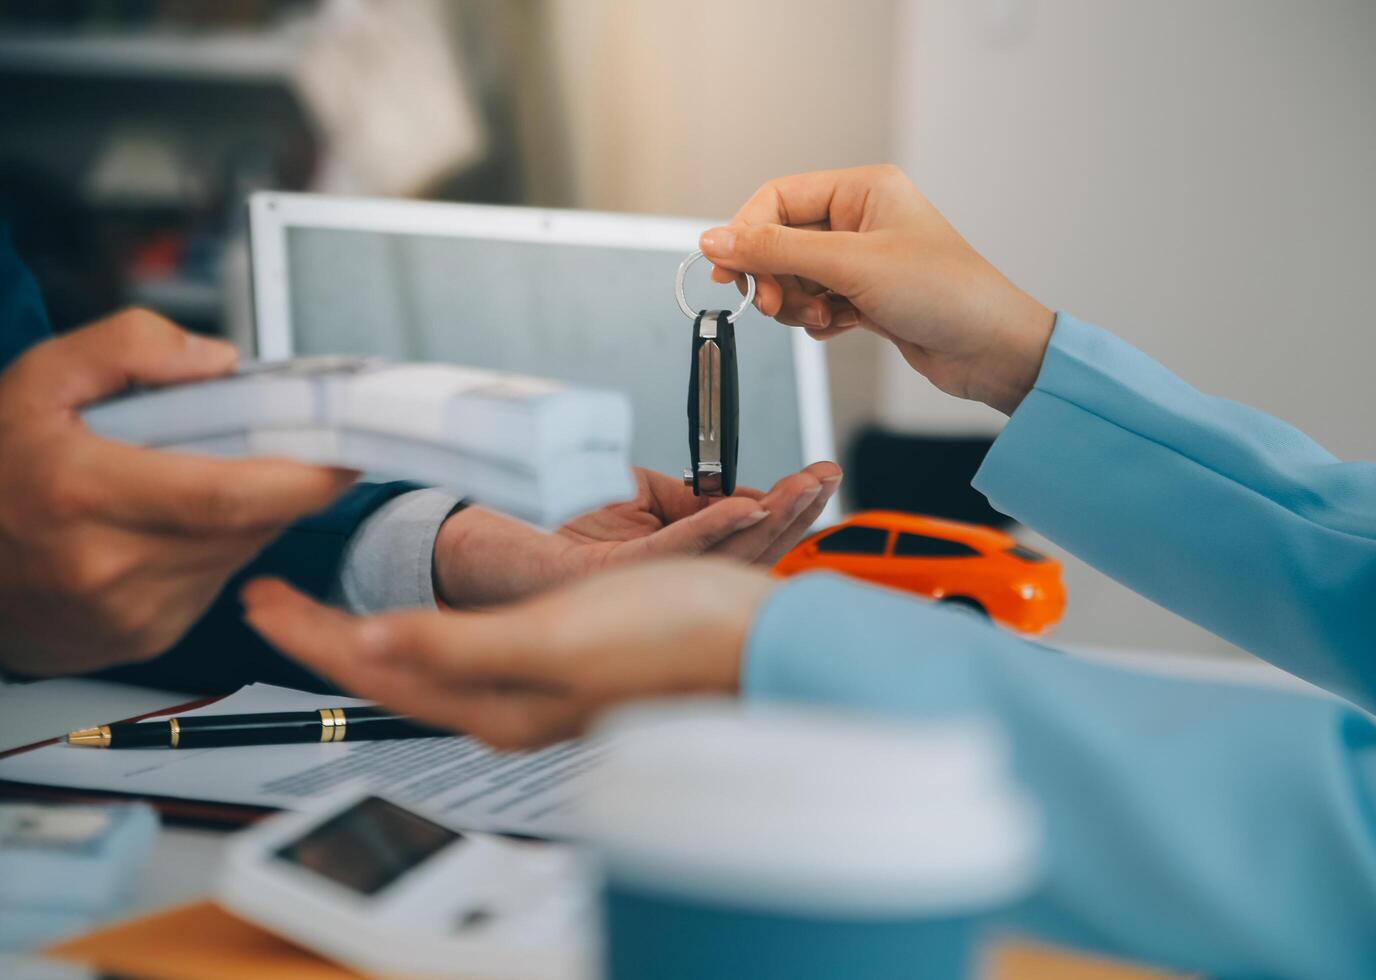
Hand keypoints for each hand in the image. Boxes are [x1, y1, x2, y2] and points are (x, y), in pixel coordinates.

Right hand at [0, 309, 356, 675]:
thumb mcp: (37, 378)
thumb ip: (127, 347)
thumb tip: (218, 362)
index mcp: (81, 491)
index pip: (225, 495)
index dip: (302, 479)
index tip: (346, 455)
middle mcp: (107, 562)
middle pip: (246, 525)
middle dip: (287, 487)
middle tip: (301, 449)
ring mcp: (127, 610)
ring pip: (239, 554)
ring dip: (251, 515)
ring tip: (214, 476)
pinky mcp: (143, 636)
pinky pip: (216, 583)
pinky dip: (220, 547)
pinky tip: (182, 522)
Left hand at [243, 560, 766, 747]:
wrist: (758, 640)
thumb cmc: (671, 640)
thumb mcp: (553, 638)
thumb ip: (459, 646)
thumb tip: (369, 642)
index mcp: (495, 700)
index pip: (371, 667)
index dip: (307, 633)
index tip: (261, 598)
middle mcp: (508, 702)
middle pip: (389, 668)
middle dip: (325, 635)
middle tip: (275, 598)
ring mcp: (535, 686)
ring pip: (425, 663)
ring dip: (369, 635)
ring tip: (331, 607)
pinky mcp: (565, 664)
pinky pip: (466, 652)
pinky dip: (426, 628)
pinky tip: (430, 615)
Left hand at [431, 462, 839, 607]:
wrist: (478, 551)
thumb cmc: (551, 530)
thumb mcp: (633, 500)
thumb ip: (685, 500)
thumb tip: (736, 497)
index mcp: (674, 580)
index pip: (748, 550)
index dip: (788, 517)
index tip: (818, 481)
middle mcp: (660, 600)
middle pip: (748, 561)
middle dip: (794, 516)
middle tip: (825, 480)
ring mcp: (634, 602)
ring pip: (719, 563)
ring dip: (768, 520)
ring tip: (803, 488)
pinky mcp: (599, 590)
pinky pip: (666, 559)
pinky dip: (710, 531)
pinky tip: (742, 510)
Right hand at [700, 164, 1055, 412]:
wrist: (991, 350)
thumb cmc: (944, 293)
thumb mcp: (851, 266)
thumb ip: (777, 252)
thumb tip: (714, 240)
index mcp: (862, 189)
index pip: (777, 198)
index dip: (747, 233)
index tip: (728, 270)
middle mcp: (861, 218)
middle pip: (781, 240)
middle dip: (773, 275)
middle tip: (772, 304)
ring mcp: (862, 259)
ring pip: (794, 276)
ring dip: (796, 302)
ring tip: (823, 316)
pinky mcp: (865, 296)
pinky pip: (814, 301)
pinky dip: (817, 318)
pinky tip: (842, 326)